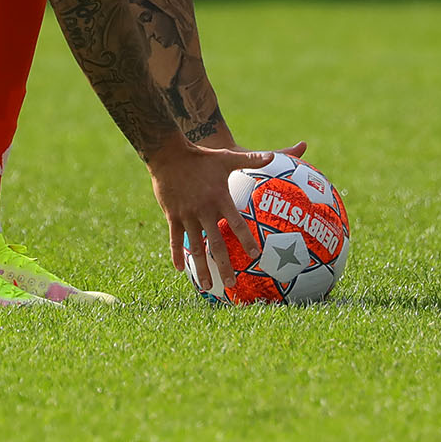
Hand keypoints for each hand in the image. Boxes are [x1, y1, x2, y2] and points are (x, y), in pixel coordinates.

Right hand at [147, 138, 307, 291]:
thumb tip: (272, 156)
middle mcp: (204, 211)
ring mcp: (187, 215)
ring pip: (196, 247)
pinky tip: (180, 269)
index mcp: (220, 199)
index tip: (255, 256)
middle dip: (224, 265)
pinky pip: (175, 240)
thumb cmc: (201, 157)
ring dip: (202, 268)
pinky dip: (177, 255)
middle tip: (231, 284)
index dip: (246, 240)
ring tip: (207, 286)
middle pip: (216, 244)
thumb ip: (251, 159)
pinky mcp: (172, 216)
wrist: (169, 155)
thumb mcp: (227, 157)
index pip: (236, 224)